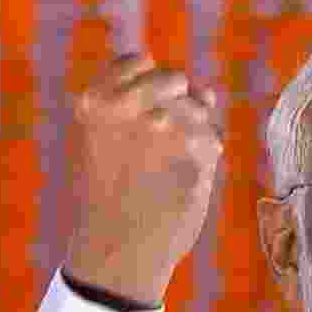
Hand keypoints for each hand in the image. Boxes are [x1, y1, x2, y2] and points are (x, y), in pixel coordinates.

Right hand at [63, 53, 222, 304]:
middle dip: (178, 103)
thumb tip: (206, 92)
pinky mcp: (198, 152)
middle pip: (175, 79)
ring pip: (200, 106)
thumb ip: (143, 109)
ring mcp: (167, 128)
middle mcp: (132, 107)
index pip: (138, 60)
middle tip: (163, 140)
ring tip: (173, 161)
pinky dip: (209, 153)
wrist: (117, 250)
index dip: (149, 80)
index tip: (144, 107)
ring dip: (197, 129)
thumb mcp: (105, 143)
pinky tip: (190, 175)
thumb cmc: (109, 198)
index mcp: (97, 103)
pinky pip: (214, 137)